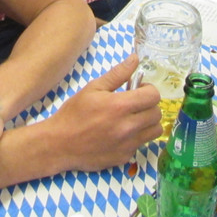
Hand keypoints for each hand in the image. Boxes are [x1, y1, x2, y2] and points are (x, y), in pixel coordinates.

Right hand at [48, 55, 161, 171]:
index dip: (148, 89)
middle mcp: (128, 127)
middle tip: (135, 103)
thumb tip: (135, 59)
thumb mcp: (93, 88)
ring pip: (155, 131)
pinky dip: (136, 137)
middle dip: (149, 105)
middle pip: (157, 114)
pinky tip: (121, 134)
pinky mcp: (124, 157)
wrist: (59, 144)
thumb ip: (118, 74)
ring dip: (148, 122)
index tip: (138, 90)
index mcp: (120, 106)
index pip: (154, 96)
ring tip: (133, 118)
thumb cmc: (74, 113)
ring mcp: (128, 145)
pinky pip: (141, 144)